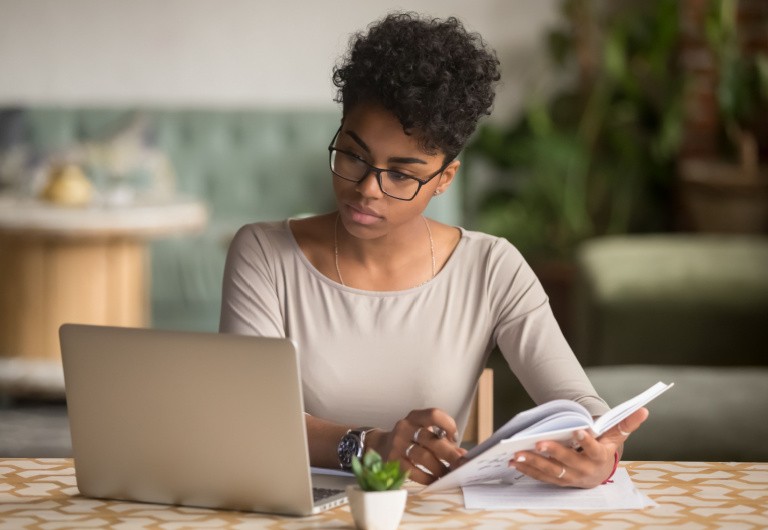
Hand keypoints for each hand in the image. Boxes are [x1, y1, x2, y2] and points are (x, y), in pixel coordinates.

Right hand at [368, 408, 466, 484]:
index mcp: (415, 417)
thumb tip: (462, 454)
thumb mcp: (422, 432)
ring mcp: (397, 444)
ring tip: (449, 474)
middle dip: (449, 453)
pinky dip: (427, 477)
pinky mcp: (393, 461)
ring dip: (439, 468)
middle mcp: (405, 427)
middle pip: (431, 439)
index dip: (448, 425)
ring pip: (423, 456)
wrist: (380, 445)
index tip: (454, 438)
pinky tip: (435, 480)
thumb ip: (442, 440)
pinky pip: (413, 471)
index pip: (434, 414)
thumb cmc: (409, 438)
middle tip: (461, 464)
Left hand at [509, 407, 648, 487]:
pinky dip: (527, 470)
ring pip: (551, 472)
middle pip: (568, 462)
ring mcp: (570, 478)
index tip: (578, 430)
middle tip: (538, 443)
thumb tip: (644, 409)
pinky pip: (541, 477)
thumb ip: (626, 423)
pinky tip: (514, 461)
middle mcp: (585, 471)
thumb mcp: (616, 436)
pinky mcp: (558, 481)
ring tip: (518, 454)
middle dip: (553, 453)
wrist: (599, 472)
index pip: (594, 449)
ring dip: (534, 463)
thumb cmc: (605, 448)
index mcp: (600, 457)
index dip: (587, 441)